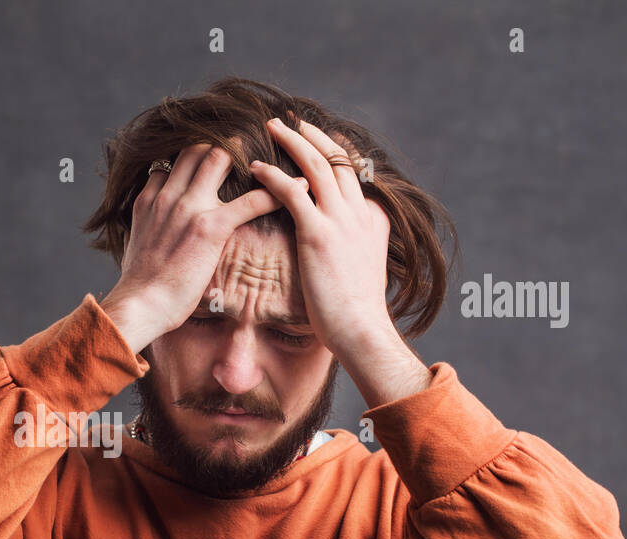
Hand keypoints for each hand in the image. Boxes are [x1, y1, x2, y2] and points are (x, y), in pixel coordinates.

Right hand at [100, 143, 282, 354]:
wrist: (138, 305)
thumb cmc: (139, 286)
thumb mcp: (136, 244)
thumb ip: (149, 225)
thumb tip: (157, 226)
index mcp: (150, 200)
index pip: (172, 162)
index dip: (194, 158)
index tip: (212, 161)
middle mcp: (168, 196)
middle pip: (197, 148)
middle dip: (222, 144)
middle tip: (247, 148)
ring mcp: (189, 208)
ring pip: (221, 157)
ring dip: (246, 154)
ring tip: (271, 156)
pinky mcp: (210, 228)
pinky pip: (250, 200)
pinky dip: (278, 191)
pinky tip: (297, 187)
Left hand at [249, 113, 392, 355]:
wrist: (360, 329)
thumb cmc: (356, 307)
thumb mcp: (366, 264)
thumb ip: (359, 240)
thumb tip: (346, 236)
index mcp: (371, 217)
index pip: (353, 171)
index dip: (334, 149)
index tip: (317, 134)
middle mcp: (359, 212)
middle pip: (336, 159)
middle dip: (310, 135)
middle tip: (288, 120)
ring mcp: (340, 221)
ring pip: (316, 166)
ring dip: (292, 143)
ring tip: (270, 128)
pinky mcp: (319, 235)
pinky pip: (293, 193)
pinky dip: (274, 176)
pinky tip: (255, 168)